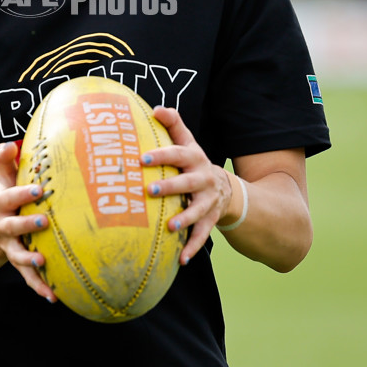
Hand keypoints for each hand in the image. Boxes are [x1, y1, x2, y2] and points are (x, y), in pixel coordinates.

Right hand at [0, 142, 56, 302]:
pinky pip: (28, 277)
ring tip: (42, 261)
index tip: (39, 188)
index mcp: (0, 204)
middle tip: (44, 220)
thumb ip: (4, 160)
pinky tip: (54, 296)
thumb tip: (8, 145)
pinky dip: (39, 286)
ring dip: (29, 259)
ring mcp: (10, 247)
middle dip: (26, 224)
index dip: (22, 193)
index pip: (8, 198)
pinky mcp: (19, 263)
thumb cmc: (6, 196)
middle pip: (12, 227)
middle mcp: (3, 227)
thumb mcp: (2, 177)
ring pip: (18, 255)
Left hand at [142, 107, 232, 264]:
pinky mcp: (210, 220)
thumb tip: (156, 107)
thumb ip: (173, 124)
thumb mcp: (187, 142)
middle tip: (150, 191)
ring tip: (170, 227)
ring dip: (184, 219)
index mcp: (194, 158)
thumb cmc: (192, 162)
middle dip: (170, 187)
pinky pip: (202, 235)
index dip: (161, 155)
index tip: (142, 159)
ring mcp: (208, 201)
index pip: (177, 153)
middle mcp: (202, 179)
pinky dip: (192, 247)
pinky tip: (180, 259)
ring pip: (197, 211)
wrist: (224, 188)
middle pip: (187, 182)